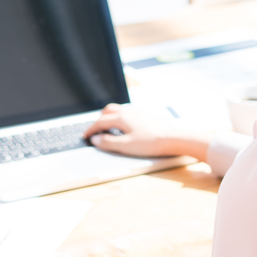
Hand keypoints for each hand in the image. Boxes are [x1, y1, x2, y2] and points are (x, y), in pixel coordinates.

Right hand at [84, 104, 210, 161]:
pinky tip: (122, 129)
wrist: (172, 139)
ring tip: (106, 130)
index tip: (85, 136)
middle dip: (98, 121)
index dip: (91, 130)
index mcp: (121, 118)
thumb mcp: (126, 146)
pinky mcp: (143, 116)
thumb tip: (95, 139)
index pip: (100, 122)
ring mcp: (136, 113)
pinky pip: (125, 113)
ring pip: (117, 110)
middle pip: (107, 111)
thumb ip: (108, 143)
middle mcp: (128, 112)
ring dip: (108, 118)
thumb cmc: (150, 143)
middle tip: (94, 132)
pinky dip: (117, 119)